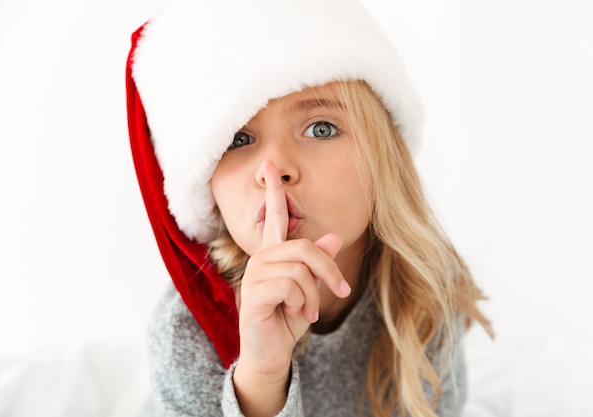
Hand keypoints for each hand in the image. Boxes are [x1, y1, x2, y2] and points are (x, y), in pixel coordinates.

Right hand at [233, 159, 350, 415]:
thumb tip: (333, 237)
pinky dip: (302, 303)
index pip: (272, 216)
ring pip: (301, 268)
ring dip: (313, 294)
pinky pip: (291, 285)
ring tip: (307, 310)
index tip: (268, 163)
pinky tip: (295, 314)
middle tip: (340, 291)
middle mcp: (261, 259)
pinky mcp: (253, 293)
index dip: (271, 190)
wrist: (272, 353)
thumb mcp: (310, 289)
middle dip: (329, 270)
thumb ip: (318, 263)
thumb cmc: (288, 319)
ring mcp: (254, 275)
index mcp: (274, 254)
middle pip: (305, 247)